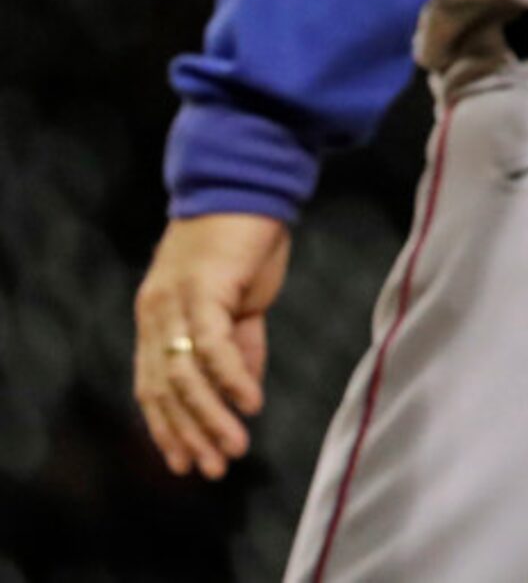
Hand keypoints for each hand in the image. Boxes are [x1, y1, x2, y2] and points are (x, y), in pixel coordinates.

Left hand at [133, 213, 291, 477]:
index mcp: (158, 316)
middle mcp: (156, 314)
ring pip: (185, 377)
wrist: (249, 183)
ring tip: (234, 449)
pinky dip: (232, 379)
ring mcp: (175, 303)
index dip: (167, 427)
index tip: (187, 462)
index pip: (153, 385)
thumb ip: (239, 343)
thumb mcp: (240, 300)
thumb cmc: (245, 238)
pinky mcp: (204, 291)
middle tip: (211, 469)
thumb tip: (243, 389)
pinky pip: (213, 347)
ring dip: (211, 418)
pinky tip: (251, 404)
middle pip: (164, 390)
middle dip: (188, 435)